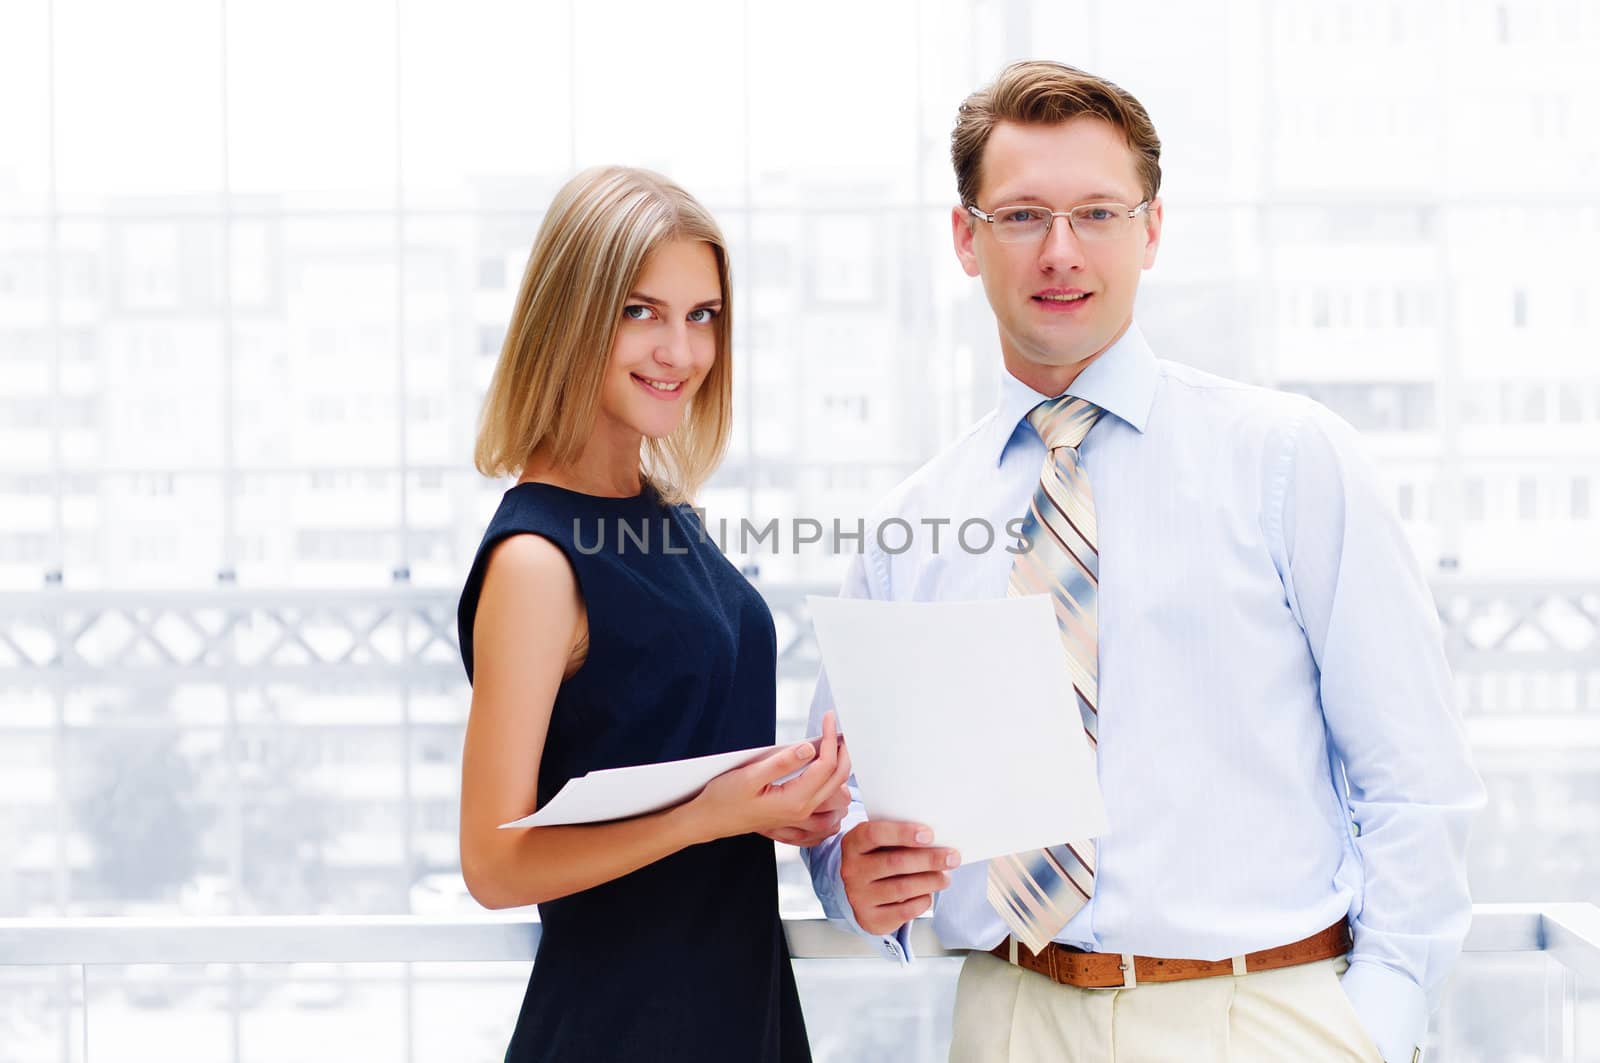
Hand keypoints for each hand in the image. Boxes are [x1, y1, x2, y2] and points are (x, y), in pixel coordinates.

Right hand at [687, 711, 851, 841]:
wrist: (708, 820)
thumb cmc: (724, 798)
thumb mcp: (750, 776)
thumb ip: (782, 763)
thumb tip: (810, 748)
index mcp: (794, 800)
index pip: (825, 765)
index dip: (831, 739)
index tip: (829, 719)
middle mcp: (801, 812)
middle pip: (838, 781)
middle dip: (842, 751)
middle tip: (836, 730)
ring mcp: (799, 821)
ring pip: (837, 801)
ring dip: (841, 777)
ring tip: (835, 753)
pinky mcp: (793, 823)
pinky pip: (826, 819)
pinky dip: (834, 804)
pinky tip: (829, 789)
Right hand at [840, 820, 958, 934]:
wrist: (862, 892)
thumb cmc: (880, 859)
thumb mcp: (881, 843)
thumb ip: (901, 838)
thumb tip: (938, 841)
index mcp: (853, 843)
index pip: (874, 834)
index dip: (902, 833)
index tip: (929, 835)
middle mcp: (851, 870)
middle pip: (894, 862)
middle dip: (928, 859)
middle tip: (952, 857)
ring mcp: (858, 896)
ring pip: (902, 888)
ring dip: (930, 881)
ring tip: (945, 877)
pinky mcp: (870, 919)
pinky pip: (904, 911)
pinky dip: (922, 901)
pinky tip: (928, 894)